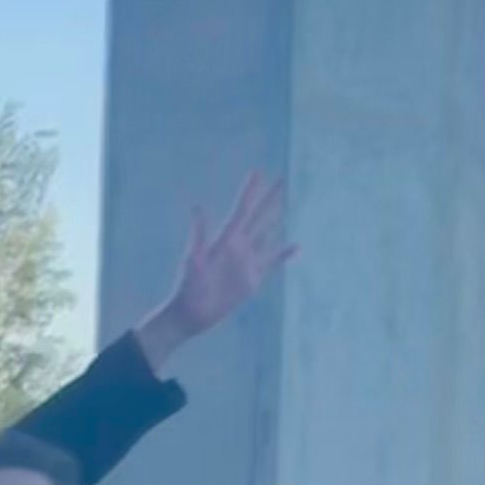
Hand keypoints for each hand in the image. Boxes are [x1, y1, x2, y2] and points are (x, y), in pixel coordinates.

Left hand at [135, 170, 291, 372]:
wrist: (191, 313)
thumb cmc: (188, 286)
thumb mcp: (192, 259)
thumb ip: (198, 234)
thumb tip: (197, 206)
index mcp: (225, 239)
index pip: (242, 209)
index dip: (250, 190)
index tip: (258, 171)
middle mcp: (238, 246)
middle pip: (258, 216)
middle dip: (270, 198)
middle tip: (282, 180)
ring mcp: (246, 261)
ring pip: (266, 234)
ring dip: (276, 219)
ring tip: (288, 204)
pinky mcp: (252, 278)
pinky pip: (272, 262)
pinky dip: (284, 254)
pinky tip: (296, 246)